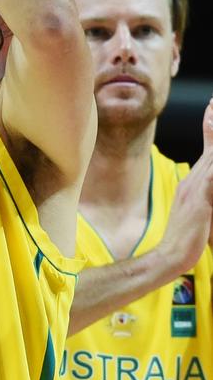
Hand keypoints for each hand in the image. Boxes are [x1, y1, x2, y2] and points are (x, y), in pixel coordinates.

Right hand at [158, 98, 212, 272]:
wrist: (171, 254)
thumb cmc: (186, 234)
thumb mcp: (194, 205)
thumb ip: (202, 190)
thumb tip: (207, 177)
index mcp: (195, 179)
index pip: (208, 146)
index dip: (210, 125)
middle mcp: (195, 180)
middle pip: (211, 147)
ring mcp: (196, 190)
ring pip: (212, 160)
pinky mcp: (200, 203)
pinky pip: (211, 183)